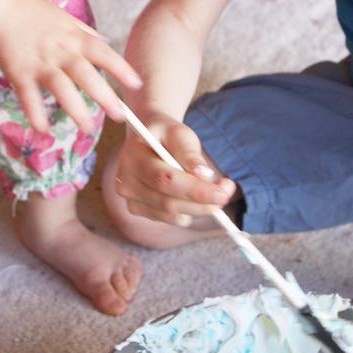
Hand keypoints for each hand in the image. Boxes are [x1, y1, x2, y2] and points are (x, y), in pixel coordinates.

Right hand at [0, 0, 141, 132]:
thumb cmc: (34, 13)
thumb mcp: (66, 19)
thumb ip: (85, 34)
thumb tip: (105, 45)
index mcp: (75, 38)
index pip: (103, 53)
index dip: (121, 69)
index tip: (136, 84)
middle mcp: (61, 51)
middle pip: (86, 75)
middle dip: (104, 96)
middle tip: (120, 116)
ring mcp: (40, 64)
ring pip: (61, 89)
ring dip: (76, 110)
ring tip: (88, 128)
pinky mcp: (19, 73)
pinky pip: (29, 97)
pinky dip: (36, 114)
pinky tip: (43, 130)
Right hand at [115, 115, 236, 224]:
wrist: (149, 139)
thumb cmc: (166, 134)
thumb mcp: (179, 133)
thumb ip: (190, 153)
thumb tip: (204, 175)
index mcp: (132, 157)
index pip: (165, 180)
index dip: (196, 190)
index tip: (224, 191)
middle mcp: (125, 181)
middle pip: (168, 202)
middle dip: (203, 202)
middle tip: (227, 193)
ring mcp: (130, 199)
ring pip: (172, 214)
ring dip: (200, 208)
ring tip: (217, 192)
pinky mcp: (138, 210)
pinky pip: (170, 219)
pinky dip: (189, 211)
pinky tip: (194, 196)